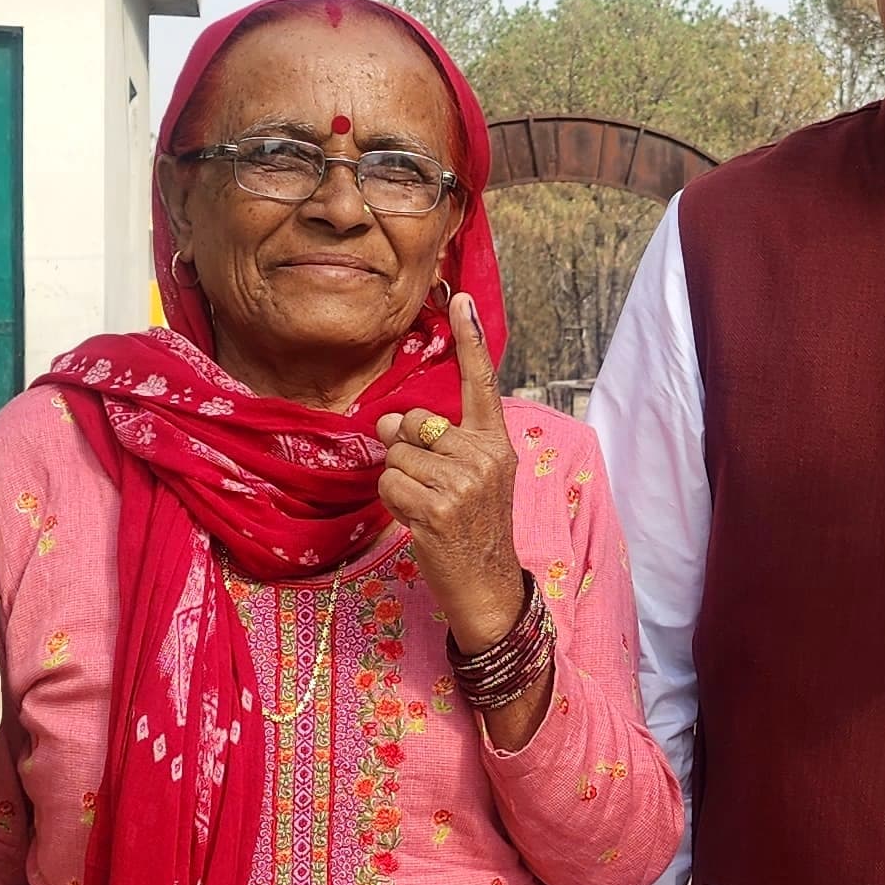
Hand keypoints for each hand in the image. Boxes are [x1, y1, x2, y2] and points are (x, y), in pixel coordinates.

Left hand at [378, 294, 527, 650]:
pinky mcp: (436, 508)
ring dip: (399, 483)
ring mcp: (462, 483)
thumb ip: (438, 443)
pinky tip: (418, 521)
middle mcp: (483, 456)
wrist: (488, 586)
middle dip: (406, 450)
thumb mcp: (474, 479)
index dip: (470, 340)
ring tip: (427, 508)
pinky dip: (392, 502)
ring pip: (396, 455)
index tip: (461, 298)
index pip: (481, 383)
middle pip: (414, 423)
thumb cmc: (474, 529)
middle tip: (429, 486)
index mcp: (496, 443)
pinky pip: (389, 483)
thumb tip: (387, 423)